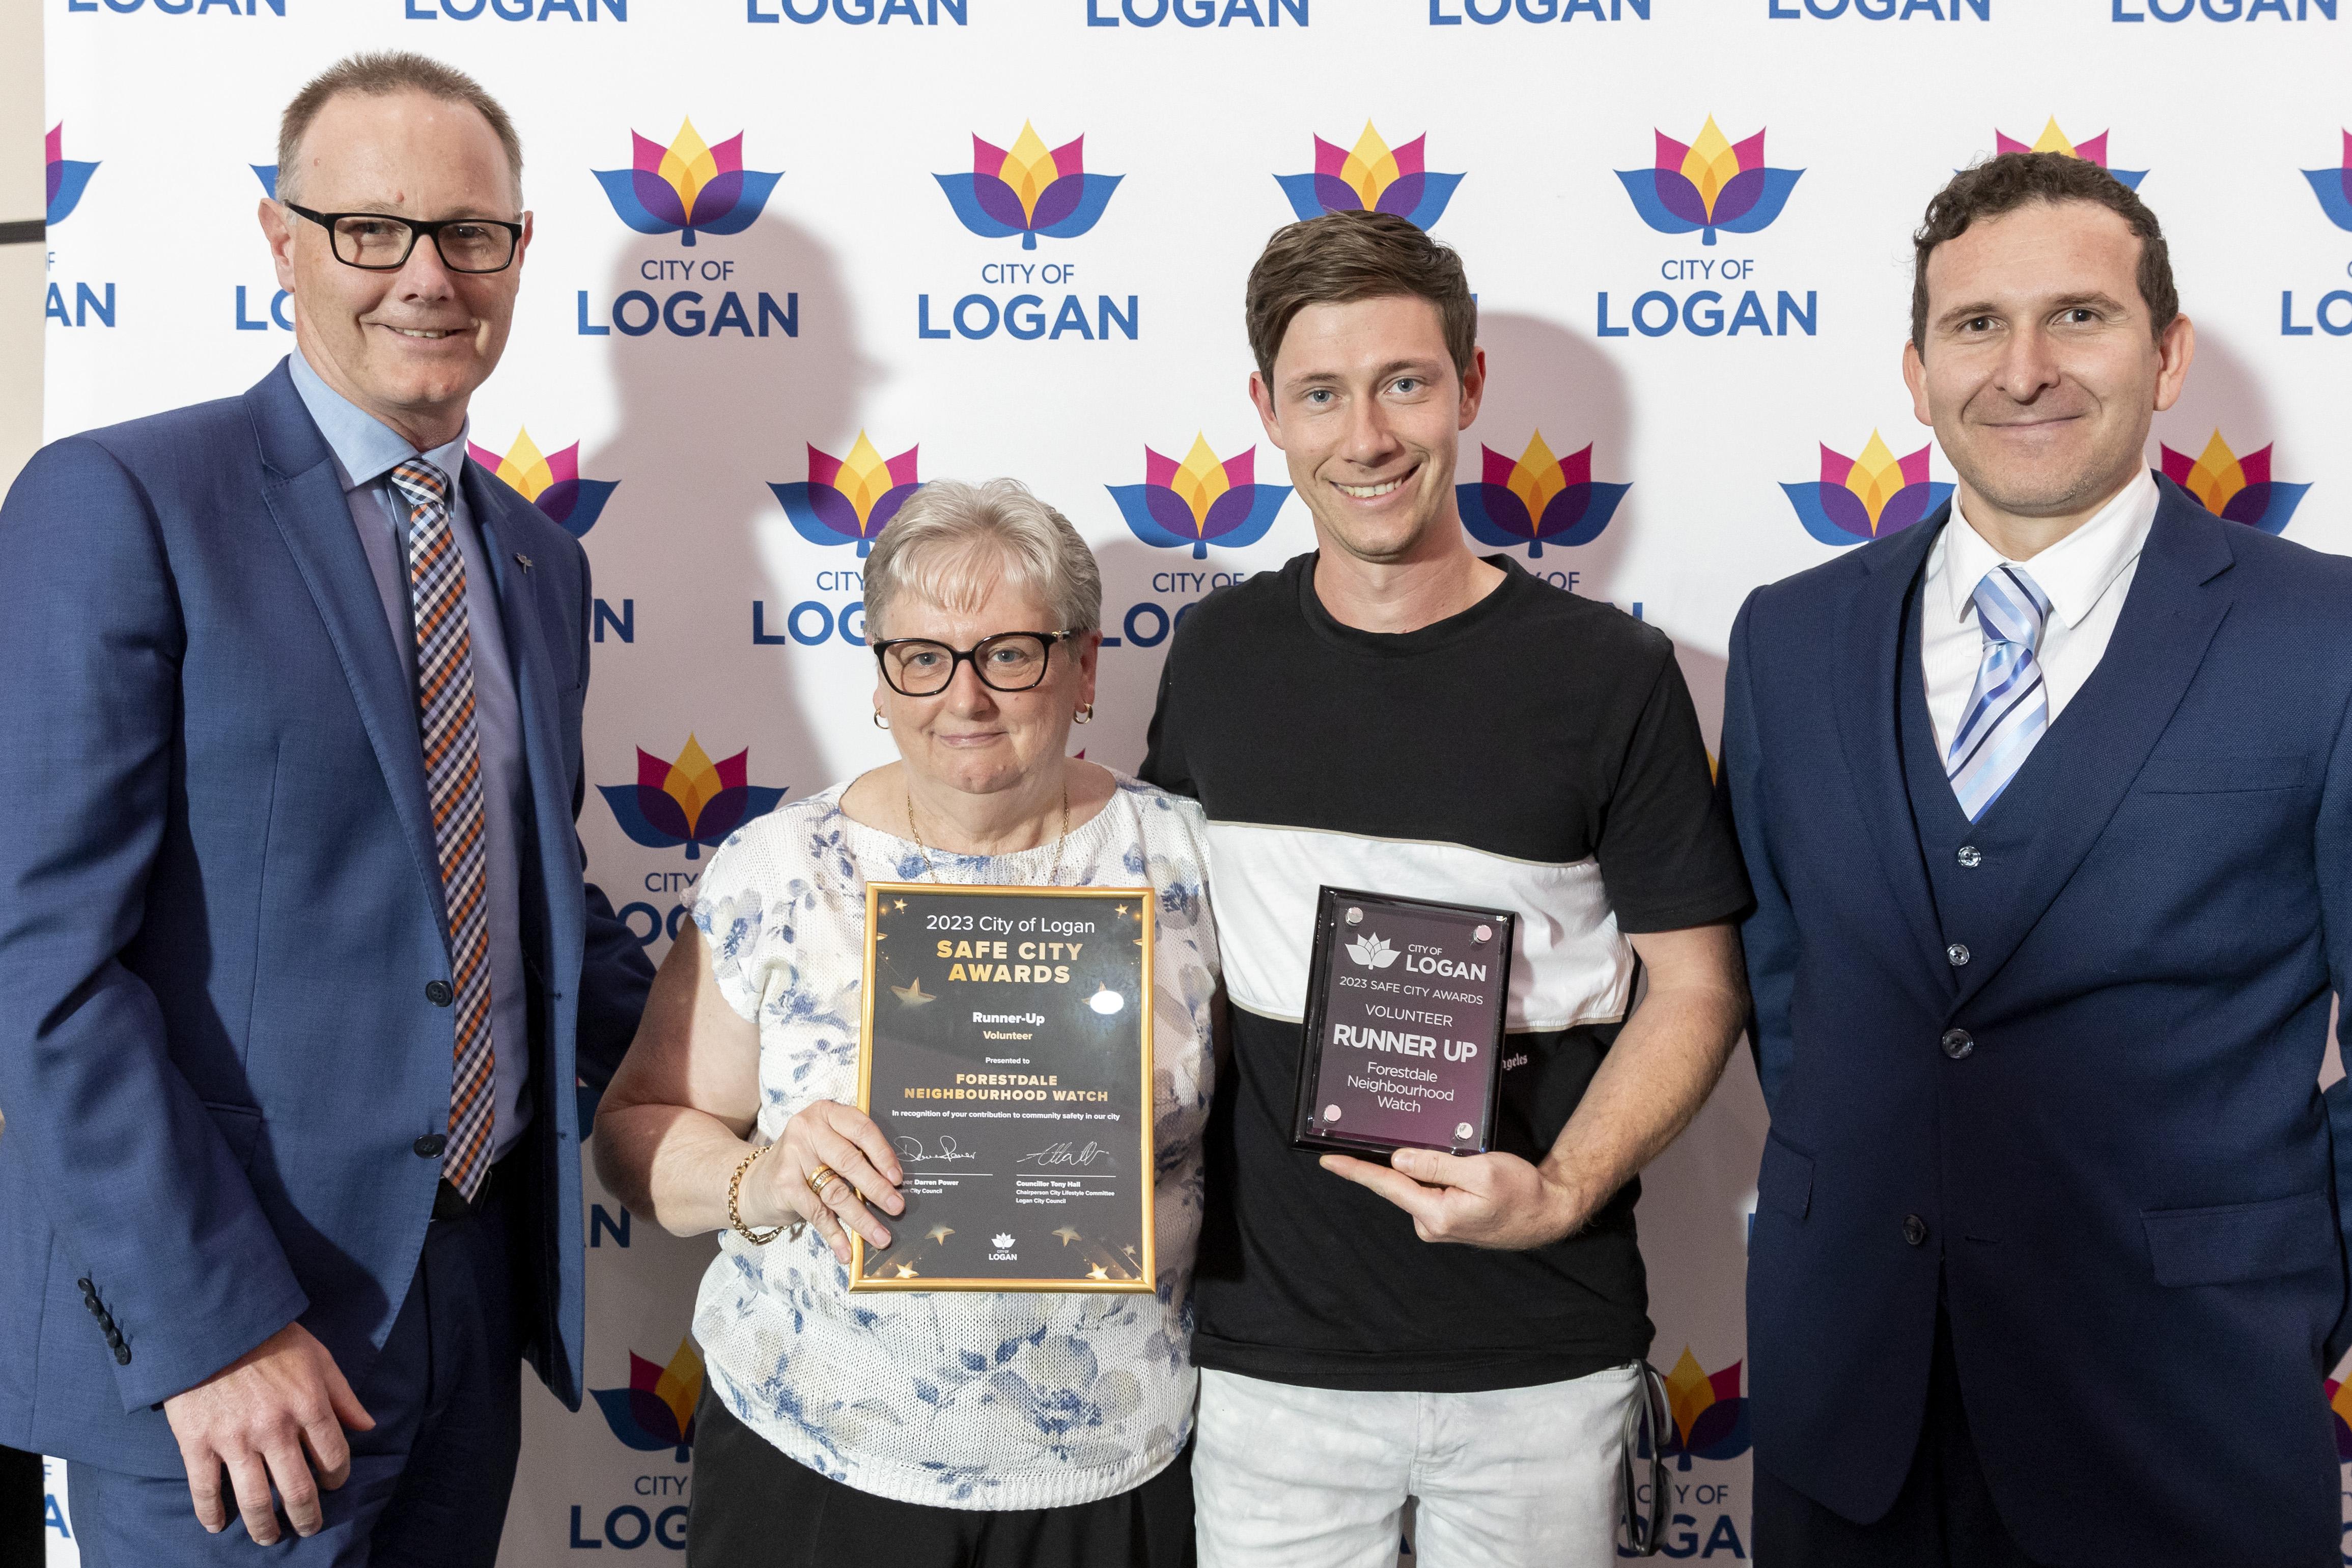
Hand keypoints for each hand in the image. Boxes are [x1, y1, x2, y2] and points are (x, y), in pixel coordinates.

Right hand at [161, 1321, 374, 1543]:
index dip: (337, 1478)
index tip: (332, 1485)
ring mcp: (234, 1439)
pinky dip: (211, 1514)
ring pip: (254, 1500)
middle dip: (307, 1517)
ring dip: (264, 1526)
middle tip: (308, 1528)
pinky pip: (204, 1490)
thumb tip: (368, 1426)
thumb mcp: (319, 1358)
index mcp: (309, 1406)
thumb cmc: (272, 1338)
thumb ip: (344, 1396)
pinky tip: (217, 1525)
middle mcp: (275, 1429)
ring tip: (269, 1536)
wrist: (213, 1322)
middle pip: (298, 1490)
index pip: (334, 1459)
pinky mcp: (197, 1443)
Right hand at [751, 1099, 904, 1262]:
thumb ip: (854, 1153)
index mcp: (826, 1113)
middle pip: (850, 1162)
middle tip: (897, 1207)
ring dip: (862, 1218)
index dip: (883, 1155)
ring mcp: (793, 1156)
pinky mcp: (784, 1184)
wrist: (754, 1182)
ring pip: (836, 1191)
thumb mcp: (827, 1145)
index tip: (898, 1178)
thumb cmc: (803, 1163)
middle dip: (877, 1189)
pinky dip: (835, 1234)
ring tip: (881, 1237)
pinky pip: (817, 1213)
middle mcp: (808, 1129)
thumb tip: (893, 1184)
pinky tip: (847, 1251)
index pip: (861, 1129)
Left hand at [1319, 1147, 1592, 1249]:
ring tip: (1465, 1161)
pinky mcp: (1447, 1219)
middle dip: (1404, 1160)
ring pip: (1418, 1184)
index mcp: (1436, 1213)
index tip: (1328, 1160)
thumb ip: (1436, 1165)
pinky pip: (1430, 1190)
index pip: (1387, 1186)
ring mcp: (1438, 1224)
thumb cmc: (1520, 1192)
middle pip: (1401, 1182)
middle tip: (1425, 1140)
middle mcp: (1431, 1224)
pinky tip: (1462, 1170)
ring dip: (1429, 1167)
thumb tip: (1398, 1160)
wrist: (1547, 1214)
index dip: (1356, 1170)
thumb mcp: (1481, 1170)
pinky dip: (1438, 1176)